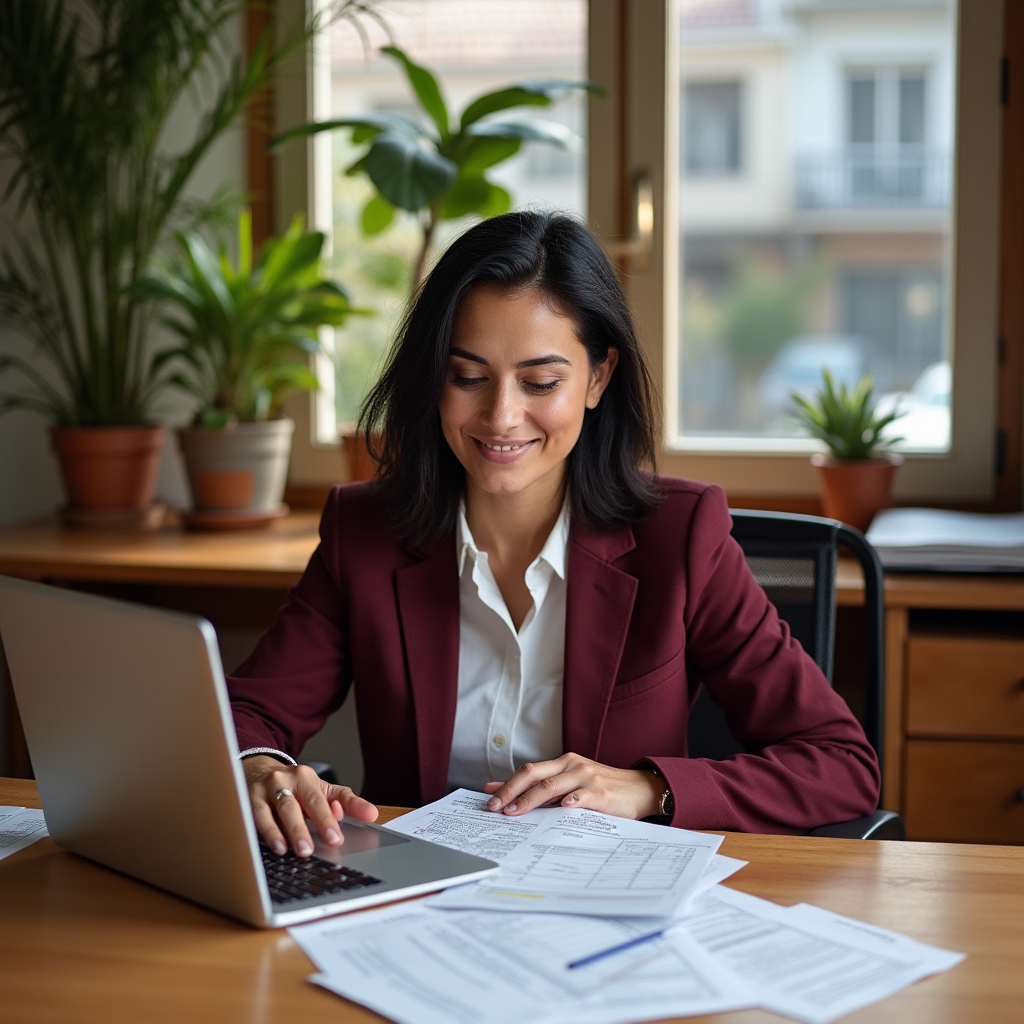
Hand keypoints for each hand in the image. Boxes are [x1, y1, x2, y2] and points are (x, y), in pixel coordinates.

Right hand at [243, 755, 377, 856]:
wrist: (258, 770)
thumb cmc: (295, 787)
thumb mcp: (322, 790)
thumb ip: (347, 801)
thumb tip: (372, 814)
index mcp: (305, 777)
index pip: (317, 800)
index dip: (326, 819)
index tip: (335, 838)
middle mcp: (282, 781)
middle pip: (293, 806)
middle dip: (302, 829)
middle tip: (310, 850)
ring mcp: (262, 791)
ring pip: (270, 812)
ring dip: (279, 833)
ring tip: (289, 850)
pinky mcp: (245, 801)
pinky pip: (251, 818)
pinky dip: (261, 833)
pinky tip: (269, 847)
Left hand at [483, 753, 665, 819]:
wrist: (640, 789)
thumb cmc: (601, 789)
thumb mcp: (571, 784)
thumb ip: (542, 787)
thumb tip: (504, 792)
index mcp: (563, 763)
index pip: (528, 771)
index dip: (507, 784)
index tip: (487, 798)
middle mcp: (572, 765)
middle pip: (534, 774)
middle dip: (511, 791)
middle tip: (495, 808)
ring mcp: (587, 777)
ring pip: (552, 786)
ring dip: (530, 800)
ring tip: (515, 813)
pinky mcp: (601, 793)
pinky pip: (582, 796)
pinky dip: (570, 801)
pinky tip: (561, 809)